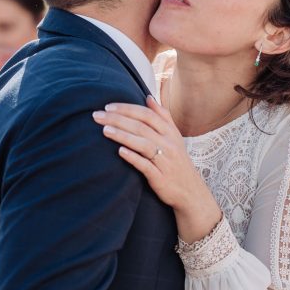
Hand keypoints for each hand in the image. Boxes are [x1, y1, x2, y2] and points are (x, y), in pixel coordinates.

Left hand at [93, 98, 220, 241]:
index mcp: (171, 133)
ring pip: (143, 144)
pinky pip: (146, 166)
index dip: (127, 109)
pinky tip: (120, 152)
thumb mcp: (175, 137)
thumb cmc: (178, 162)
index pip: (148, 115)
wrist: (191, 192)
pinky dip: (133, 158)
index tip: (108, 106)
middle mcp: (169, 144)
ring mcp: (165, 161)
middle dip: (118, 119)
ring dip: (123, 136)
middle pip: (142, 127)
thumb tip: (148, 97)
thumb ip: (163, 116)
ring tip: (104, 130)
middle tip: (97, 115)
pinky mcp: (161, 178)